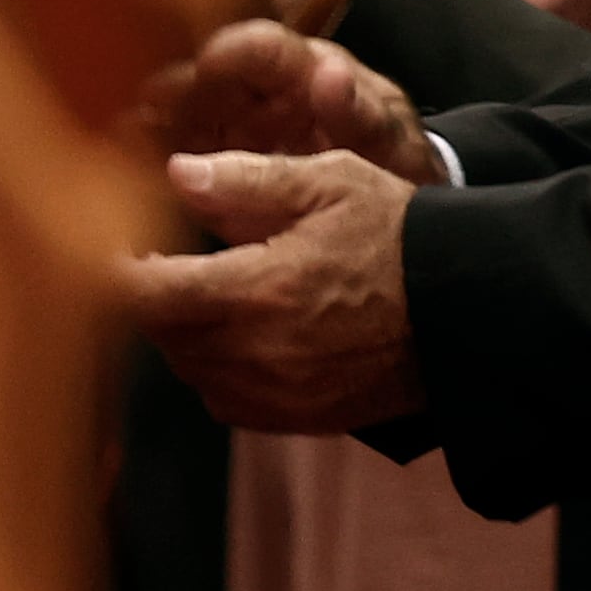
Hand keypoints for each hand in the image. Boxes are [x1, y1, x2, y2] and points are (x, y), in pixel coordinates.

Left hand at [128, 148, 425, 432]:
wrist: (473, 308)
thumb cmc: (404, 235)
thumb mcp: (335, 183)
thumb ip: (249, 178)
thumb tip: (176, 173)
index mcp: (257, 288)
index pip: (143, 293)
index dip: (118, 271)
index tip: (121, 249)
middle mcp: (255, 351)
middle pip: (162, 333)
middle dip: (159, 299)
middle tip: (174, 265)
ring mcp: (274, 392)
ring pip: (190, 368)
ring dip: (190, 334)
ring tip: (221, 297)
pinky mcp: (294, 417)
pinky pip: (226, 399)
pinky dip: (222, 370)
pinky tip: (253, 337)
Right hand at [146, 18, 439, 184]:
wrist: (380, 203)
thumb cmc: (386, 156)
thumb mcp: (384, 138)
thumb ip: (357, 111)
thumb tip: (331, 72)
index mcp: (304, 71)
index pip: (261, 48)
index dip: (231, 51)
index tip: (209, 63)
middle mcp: (258, 90)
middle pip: (204, 77)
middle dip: (173, 89)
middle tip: (144, 108)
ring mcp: (228, 123)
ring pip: (177, 111)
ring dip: (148, 122)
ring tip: (117, 137)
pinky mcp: (208, 159)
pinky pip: (170, 151)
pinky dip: (146, 156)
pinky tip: (119, 166)